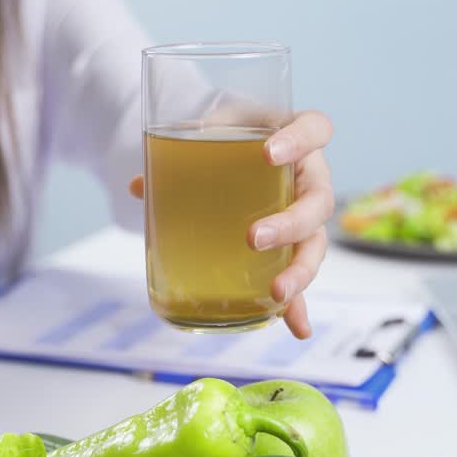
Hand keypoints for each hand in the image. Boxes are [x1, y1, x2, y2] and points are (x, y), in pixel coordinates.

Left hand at [129, 110, 334, 338]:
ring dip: (299, 271)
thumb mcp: (208, 134)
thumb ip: (178, 154)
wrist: (230, 148)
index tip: (269, 152)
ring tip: (276, 291)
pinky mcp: (291, 246)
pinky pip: (298, 275)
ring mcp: (304, 215)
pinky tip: (297, 328)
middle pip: (318, 201)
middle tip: (253, 238)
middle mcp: (310, 179)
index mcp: (298, 138)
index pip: (315, 129)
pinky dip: (297, 305)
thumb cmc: (228, 136)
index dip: (300, 140)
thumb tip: (138, 187)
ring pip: (314, 244)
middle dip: (291, 223)